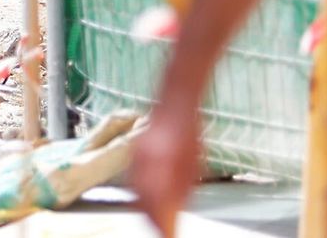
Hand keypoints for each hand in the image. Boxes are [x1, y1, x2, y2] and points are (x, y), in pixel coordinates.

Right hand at [131, 101, 204, 236]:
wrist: (174, 102)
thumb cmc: (190, 132)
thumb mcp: (193, 166)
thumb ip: (181, 190)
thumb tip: (174, 212)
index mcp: (163, 164)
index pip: (159, 204)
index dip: (163, 224)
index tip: (168, 235)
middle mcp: (146, 161)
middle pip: (144, 202)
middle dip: (153, 220)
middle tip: (164, 231)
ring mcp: (137, 157)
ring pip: (137, 193)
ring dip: (146, 210)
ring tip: (158, 221)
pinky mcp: (133, 155)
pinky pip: (134, 182)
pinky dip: (141, 195)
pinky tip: (149, 201)